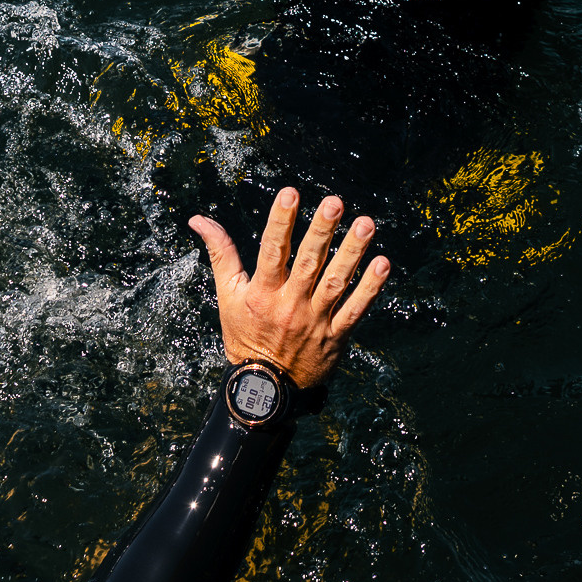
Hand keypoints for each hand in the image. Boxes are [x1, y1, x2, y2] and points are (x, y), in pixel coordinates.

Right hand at [188, 188, 386, 390]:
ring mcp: (315, 321)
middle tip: (335, 203)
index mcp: (262, 293)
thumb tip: (199, 220)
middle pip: (307, 263)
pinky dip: (370, 288)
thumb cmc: (244, 335)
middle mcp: (290, 305)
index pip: (271, 251)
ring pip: (336, 283)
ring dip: (352, 252)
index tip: (290, 193)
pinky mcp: (335, 337)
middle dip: (321, 232)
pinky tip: (383, 264)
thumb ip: (220, 254)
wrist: (264, 388)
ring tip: (366, 223)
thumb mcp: (227, 295)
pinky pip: (356, 310)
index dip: (281, 222)